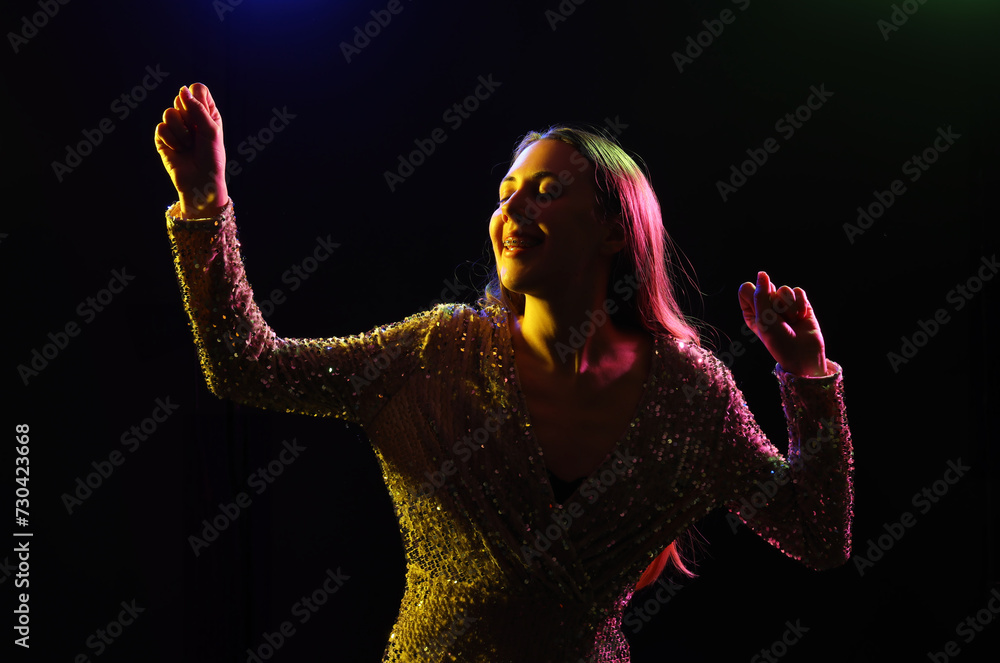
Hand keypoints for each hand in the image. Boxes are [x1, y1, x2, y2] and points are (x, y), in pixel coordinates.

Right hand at [154, 83, 228, 217]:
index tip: (201, 114)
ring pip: (169, 113)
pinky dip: (171, 141)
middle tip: (196, 134)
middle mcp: (190, 117)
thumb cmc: (212, 157)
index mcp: (207, 112)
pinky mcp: (163, 138)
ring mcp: (176, 127)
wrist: (200, 181)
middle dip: (189, 117)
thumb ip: (198, 109)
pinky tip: (179, 150)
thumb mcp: (211, 130)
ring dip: (180, 131)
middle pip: (180, 98)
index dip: (196, 98)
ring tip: (188, 145)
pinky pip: (161, 128)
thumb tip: (182, 90)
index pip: (197, 89)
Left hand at [738, 271, 828, 376]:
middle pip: (766, 286)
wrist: (802, 353)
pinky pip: (798, 291)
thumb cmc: (777, 339)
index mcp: (751, 310)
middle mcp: (766, 306)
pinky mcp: (800, 303)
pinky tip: (801, 317)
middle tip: (778, 318)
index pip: (746, 289)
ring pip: (784, 289)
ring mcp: (783, 304)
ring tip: (791, 321)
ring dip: (788, 306)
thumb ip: (760, 294)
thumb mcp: (762, 317)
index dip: (755, 296)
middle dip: (773, 302)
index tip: (762, 311)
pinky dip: (800, 304)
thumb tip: (762, 273)